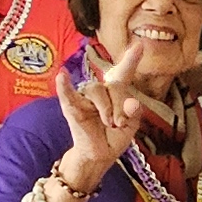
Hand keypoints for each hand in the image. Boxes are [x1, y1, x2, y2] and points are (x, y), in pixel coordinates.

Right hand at [53, 62, 144, 187]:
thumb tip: (128, 101)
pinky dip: (64, 85)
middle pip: (114, 85)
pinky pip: (67, 93)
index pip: (122, 72)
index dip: (130, 59)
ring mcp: (85, 97)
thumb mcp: (132, 123)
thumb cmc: (115, 136)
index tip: (139, 46)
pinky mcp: (72, 107)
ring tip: (109, 123)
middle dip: (121, 105)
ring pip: (98, 89)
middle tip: (120, 122)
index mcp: (116, 92)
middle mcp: (100, 90)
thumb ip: (133, 109)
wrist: (101, 155)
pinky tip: (62, 76)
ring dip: (107, 108)